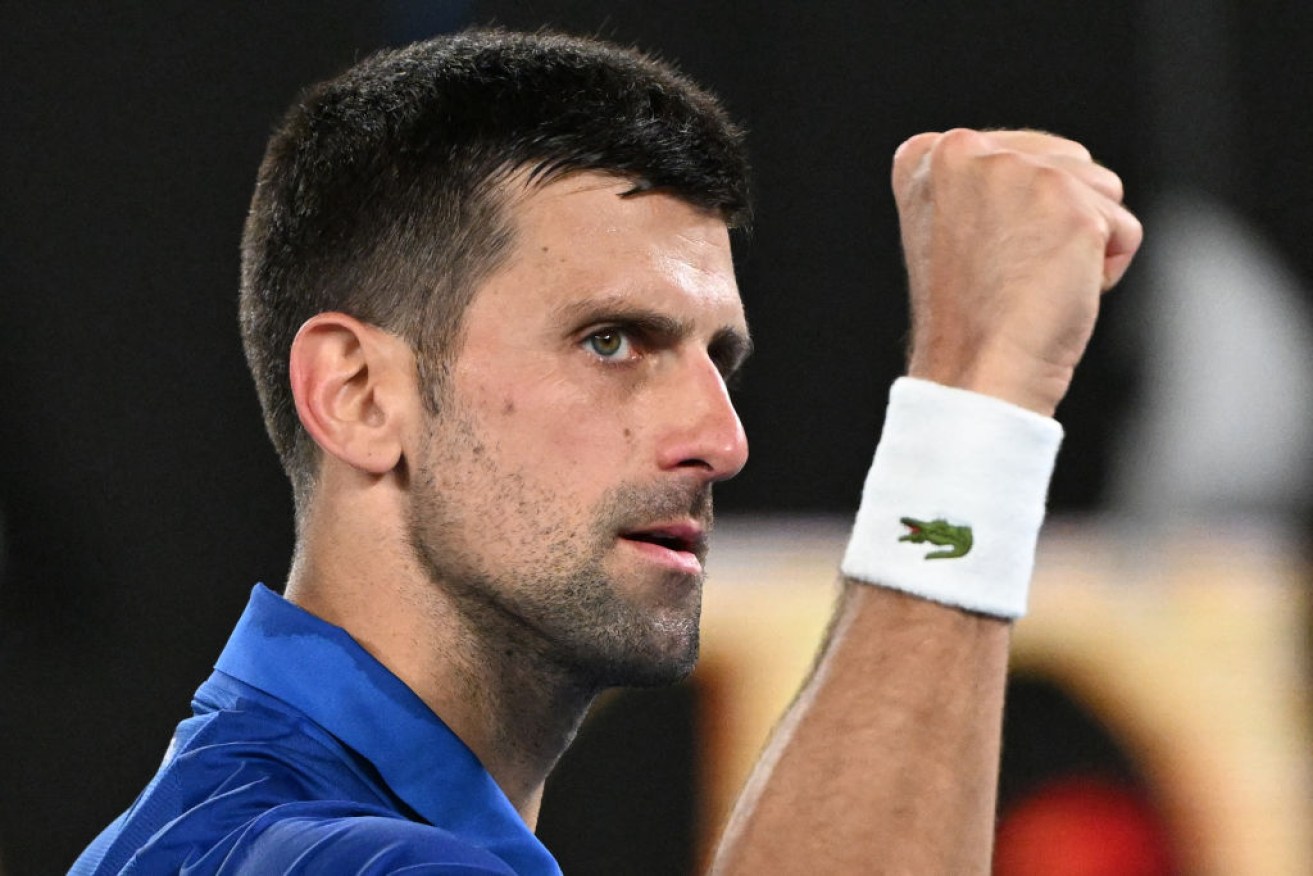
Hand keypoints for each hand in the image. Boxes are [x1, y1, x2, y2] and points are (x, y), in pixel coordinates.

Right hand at [892, 129, 1142, 416]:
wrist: (976, 371)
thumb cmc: (970, 318)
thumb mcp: (956, 228)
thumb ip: (991, 184)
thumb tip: (1056, 169)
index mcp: (928, 155)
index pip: (1020, 153)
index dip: (1020, 211)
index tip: (984, 255)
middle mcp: (966, 150)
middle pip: (1067, 161)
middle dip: (1058, 219)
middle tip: (1011, 272)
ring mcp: (1017, 173)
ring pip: (1101, 187)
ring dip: (1085, 239)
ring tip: (1034, 281)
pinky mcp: (1067, 203)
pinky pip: (1123, 228)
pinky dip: (1106, 269)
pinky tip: (1060, 291)